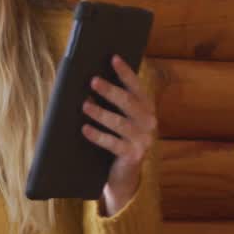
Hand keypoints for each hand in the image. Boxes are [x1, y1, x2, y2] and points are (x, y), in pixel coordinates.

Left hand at [81, 55, 156, 214]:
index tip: (113, 58)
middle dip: (111, 90)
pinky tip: (84, 129)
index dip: (126, 72)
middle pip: (129, 103)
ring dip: (101, 113)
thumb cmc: (116, 139)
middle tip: (92, 80)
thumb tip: (89, 81)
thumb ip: (111, 103)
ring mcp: (143, 140)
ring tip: (84, 105)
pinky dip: (97, 135)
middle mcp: (149, 123)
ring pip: (120, 123)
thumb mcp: (118, 119)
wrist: (123, 175)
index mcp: (146, 109)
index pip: (137, 87)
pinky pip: (113, 144)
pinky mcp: (133, 156)